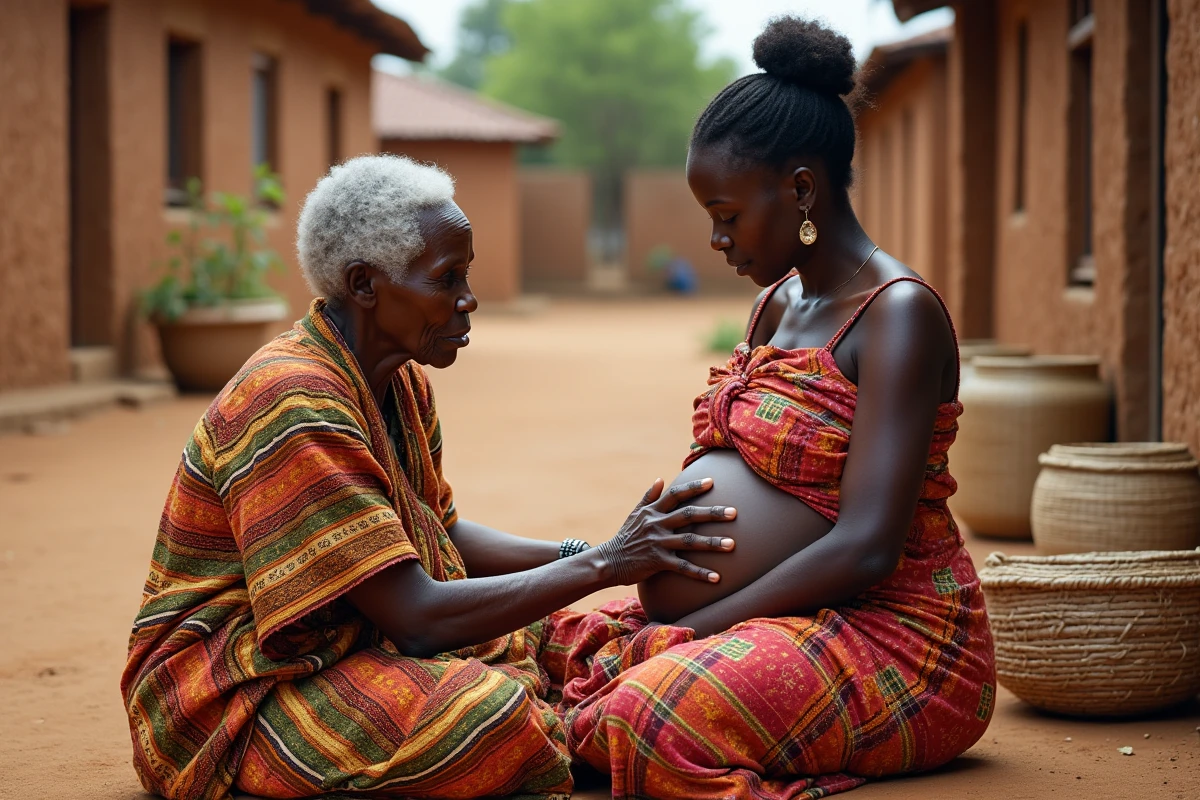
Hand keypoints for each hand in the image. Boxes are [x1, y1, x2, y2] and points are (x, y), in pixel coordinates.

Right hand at [597, 477, 735, 585]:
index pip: (676, 494)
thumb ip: (649, 496)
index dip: (694, 487)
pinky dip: (700, 573)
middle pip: (689, 515)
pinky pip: (683, 567)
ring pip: (689, 541)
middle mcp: (657, 524)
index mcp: (653, 511)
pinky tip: (717, 578)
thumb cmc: (625, 537)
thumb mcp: (635, 514)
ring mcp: (658, 543)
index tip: (712, 482)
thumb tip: (661, 478)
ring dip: (712, 543)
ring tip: (732, 545)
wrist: (609, 561)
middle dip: (712, 514)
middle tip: (734, 512)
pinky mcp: (658, 562)